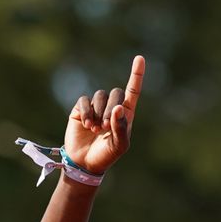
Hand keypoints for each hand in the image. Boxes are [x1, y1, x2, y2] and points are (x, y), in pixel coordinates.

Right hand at [62, 55, 144, 176]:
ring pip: (99, 96)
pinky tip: (86, 125)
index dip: (136, 74)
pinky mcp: (80, 109)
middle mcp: (111, 107)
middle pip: (115, 93)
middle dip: (111, 109)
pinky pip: (84, 100)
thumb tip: (118, 108)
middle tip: (106, 127)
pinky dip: (86, 112)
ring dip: (98, 112)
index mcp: (126, 114)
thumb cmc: (106, 155)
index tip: (140, 58)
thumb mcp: (119, 145)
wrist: (85, 163)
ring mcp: (96, 107)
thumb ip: (121, 127)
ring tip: (95, 129)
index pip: (133, 91)